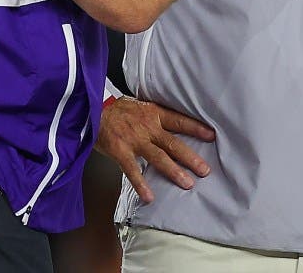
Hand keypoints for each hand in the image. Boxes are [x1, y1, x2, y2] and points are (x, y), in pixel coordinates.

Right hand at [94, 97, 214, 203]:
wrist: (91, 109)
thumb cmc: (116, 110)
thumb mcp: (139, 105)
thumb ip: (154, 115)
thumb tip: (171, 122)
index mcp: (153, 113)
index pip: (179, 120)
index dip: (196, 128)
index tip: (212, 136)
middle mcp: (147, 126)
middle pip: (173, 143)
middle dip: (190, 157)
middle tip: (205, 170)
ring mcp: (135, 139)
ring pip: (158, 157)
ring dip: (173, 171)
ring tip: (187, 183)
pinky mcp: (121, 151)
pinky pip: (133, 170)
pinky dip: (141, 184)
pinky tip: (149, 197)